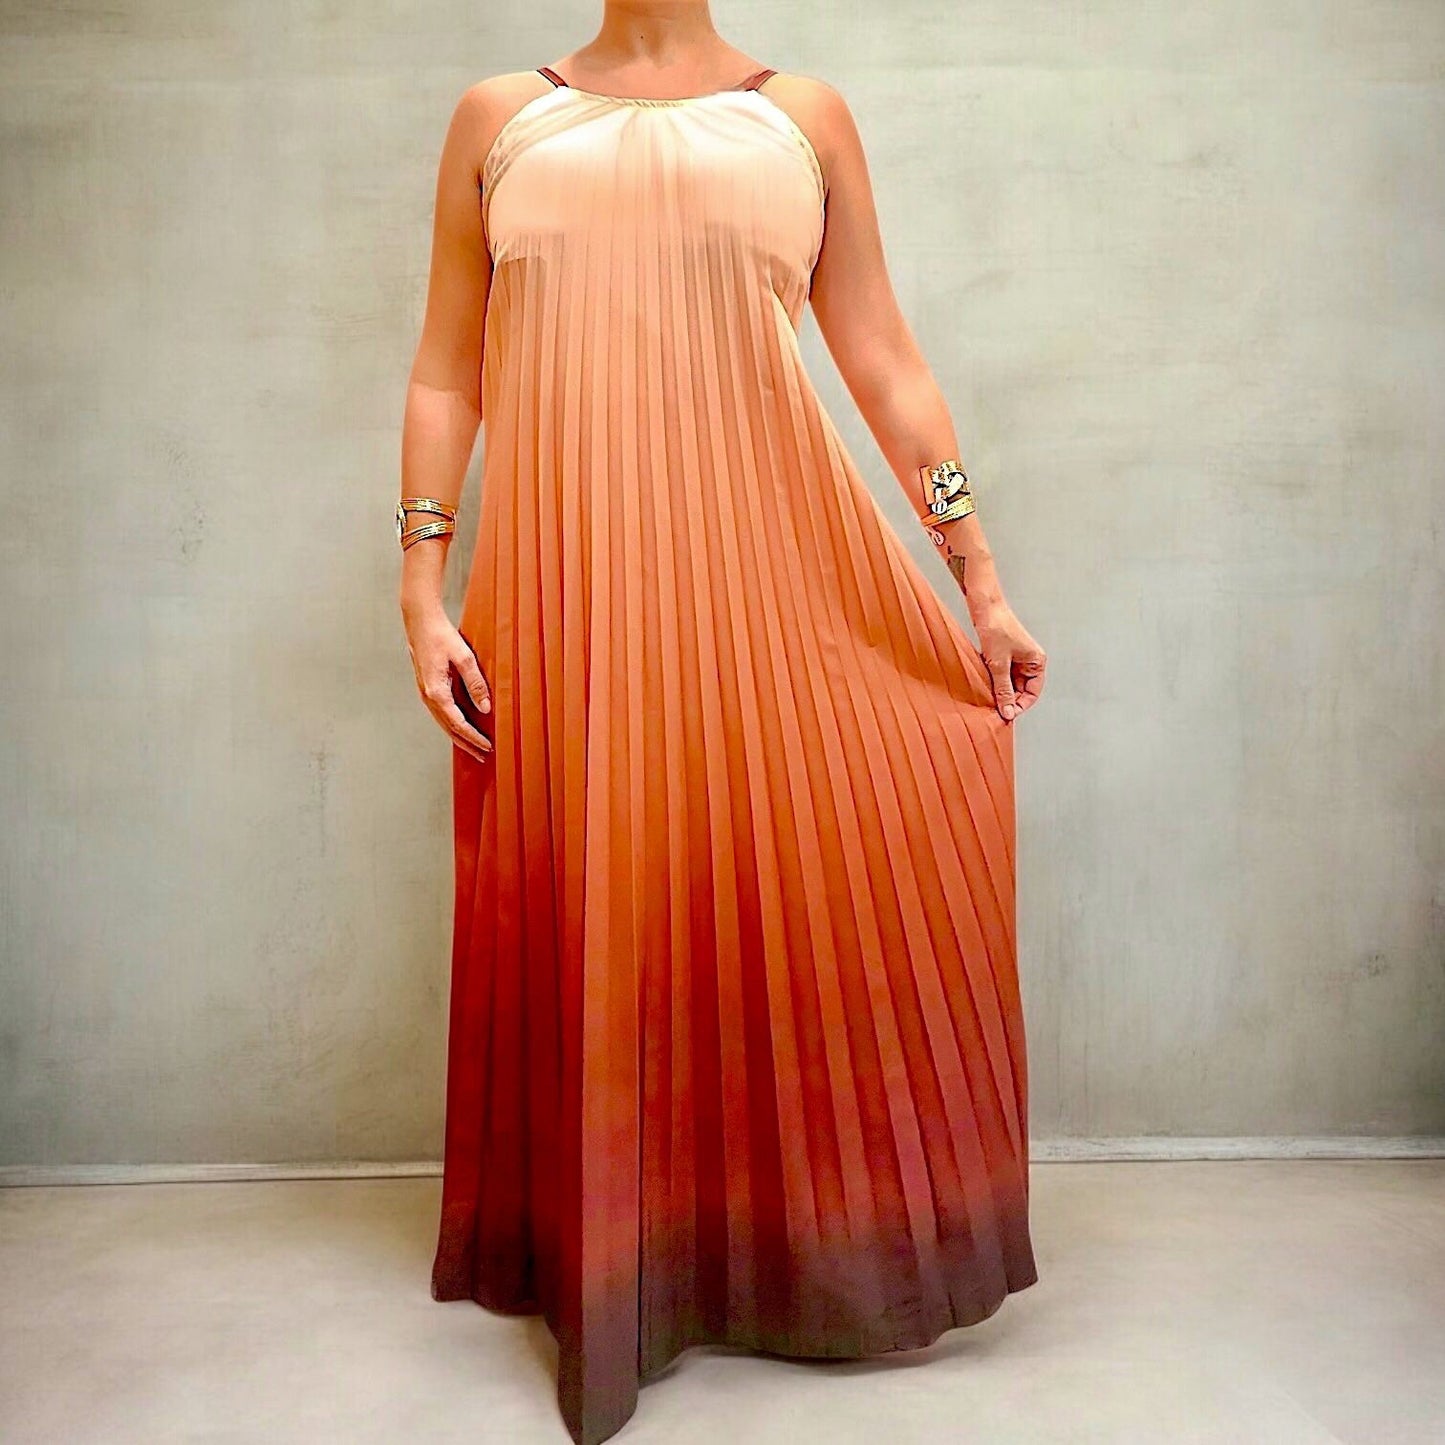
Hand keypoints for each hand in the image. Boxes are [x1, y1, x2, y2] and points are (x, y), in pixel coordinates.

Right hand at [401, 604, 492, 762]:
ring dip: (459, 737)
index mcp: (436, 692)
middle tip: (482, 756)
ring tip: (474, 747)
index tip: (487, 746)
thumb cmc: (441, 636)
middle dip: (466, 744)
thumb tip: (485, 708)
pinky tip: (460, 728)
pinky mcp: (427, 687)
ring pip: (443, 723)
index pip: (458, 724)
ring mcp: (425, 693)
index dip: (473, 737)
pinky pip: (440, 713)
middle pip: (449, 729)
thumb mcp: (464, 658)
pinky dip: (451, 725)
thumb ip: (476, 683)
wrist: (420, 621)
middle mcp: (428, 696)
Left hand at [968, 598, 1046, 722]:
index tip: (1006, 715)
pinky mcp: (1004, 655)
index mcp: (1037, 662)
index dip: (1020, 706)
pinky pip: (1001, 675)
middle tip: (993, 710)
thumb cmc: (996, 628)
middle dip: (1008, 700)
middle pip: (1021, 690)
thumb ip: (1003, 690)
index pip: (1032, 693)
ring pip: (1009, 683)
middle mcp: (1030, 661)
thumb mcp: (999, 664)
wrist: (984, 606)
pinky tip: (983, 685)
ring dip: (999, 691)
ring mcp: (1017, 658)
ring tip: (987, 697)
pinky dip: (993, 681)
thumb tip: (1007, 712)